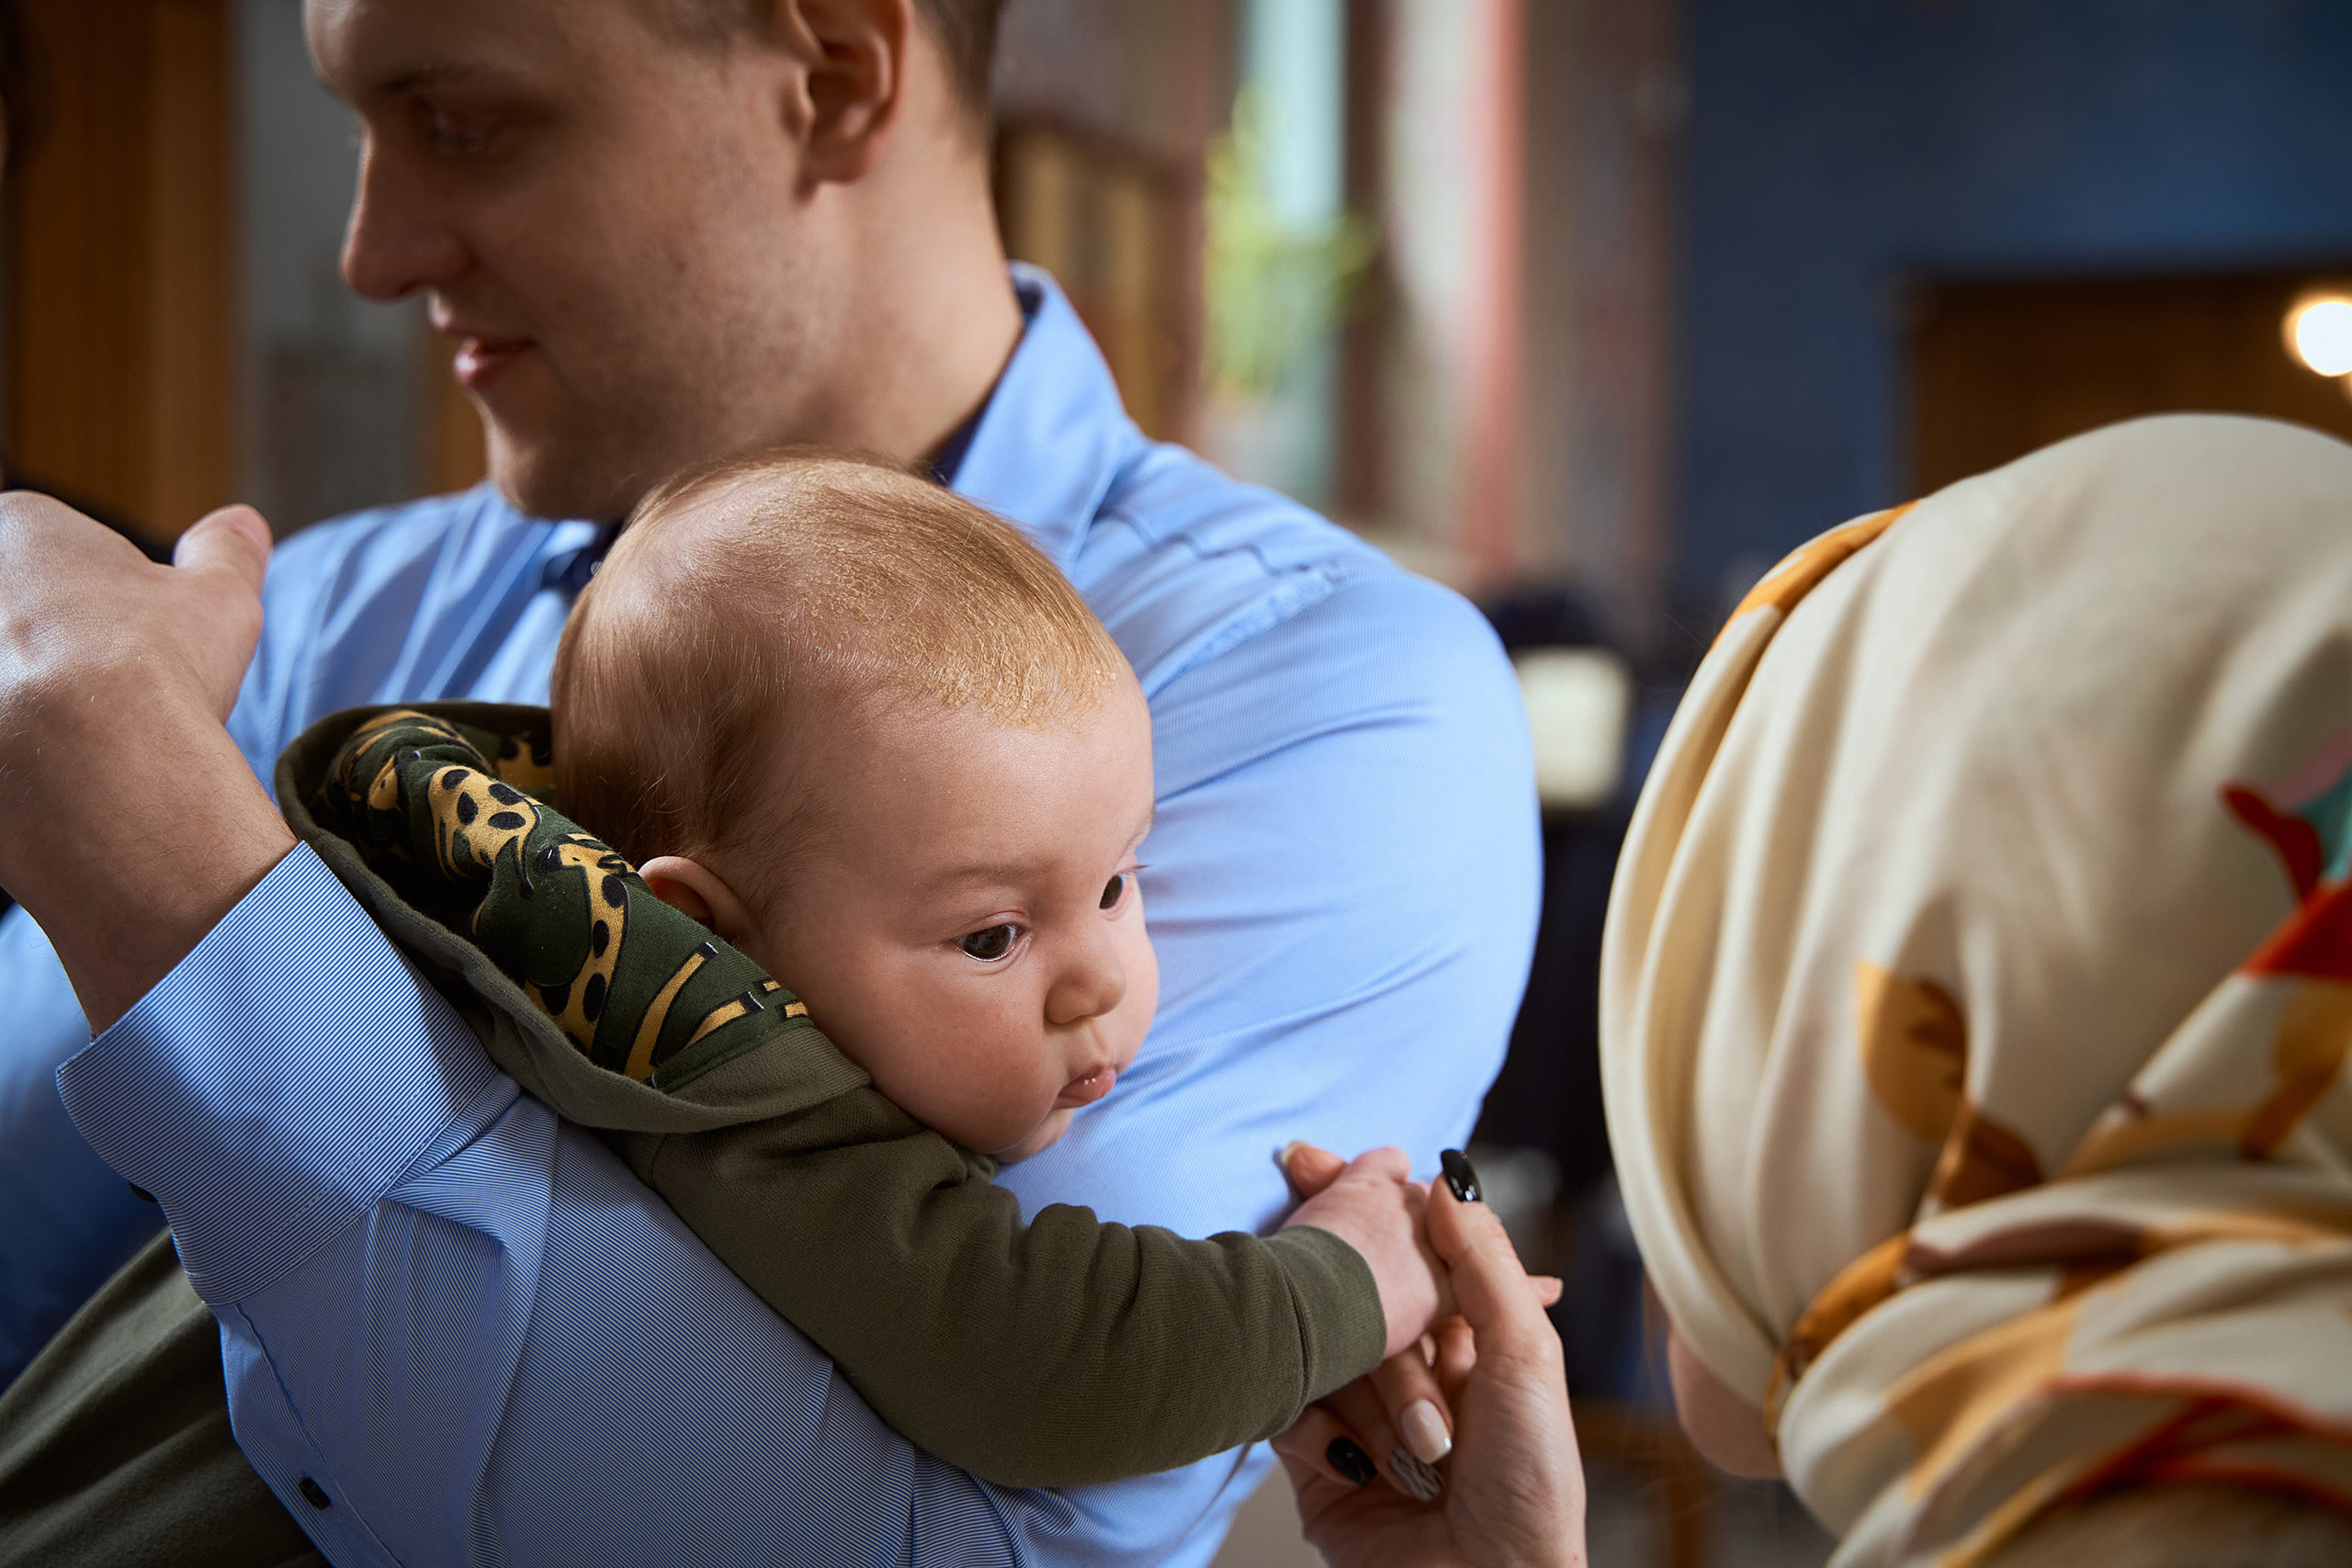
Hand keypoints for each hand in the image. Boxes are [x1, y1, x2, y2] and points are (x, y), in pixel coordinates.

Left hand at [0, 495, 293, 1027]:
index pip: (65, 558)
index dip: (116, 604)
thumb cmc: (155, 669)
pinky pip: (5, 742)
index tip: (144, 642)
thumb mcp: (220, 597)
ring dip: (39, 704)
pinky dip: (22, 757)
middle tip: (116, 695)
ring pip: (14, 680)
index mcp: (18, 529)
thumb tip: (241, 524)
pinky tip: (60, 778)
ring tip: (92, 744)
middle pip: (25, 619)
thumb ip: (226, 552)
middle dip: (67, 652)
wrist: (96, 770)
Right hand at [1274, 1149, 1587, 1567]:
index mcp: (1465, 1340)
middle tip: (1350, 1306)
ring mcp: (1359, 1415)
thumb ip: (1483, 1261)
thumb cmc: (1532, 1486)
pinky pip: (1289, 1416)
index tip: (1315, 1160)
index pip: (1403, 1255)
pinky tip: (1366, 1468)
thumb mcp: (1527, 1358)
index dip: (1363, 1209)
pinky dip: (1325, 1437)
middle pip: (1355, 1302)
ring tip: (1423, 1455)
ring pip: (1324, 1356)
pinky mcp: (1317, 1463)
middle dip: (1367, 1320)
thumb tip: (1446, 1174)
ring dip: (1374, 1403)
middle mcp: (1409, 1372)